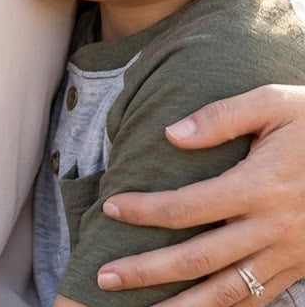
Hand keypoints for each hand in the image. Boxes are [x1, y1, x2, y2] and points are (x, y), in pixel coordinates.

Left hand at [97, 84, 304, 304]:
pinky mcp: (301, 267)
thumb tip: (172, 135)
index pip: (188, 207)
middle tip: (105, 277)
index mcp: (259, 186)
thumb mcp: (273, 103)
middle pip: (199, 260)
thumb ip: (222, 116)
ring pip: (229, 293)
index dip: (145, 211)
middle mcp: (272, 228)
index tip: (110, 208)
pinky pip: (259, 299)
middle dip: (148, 272)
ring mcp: (290, 255)